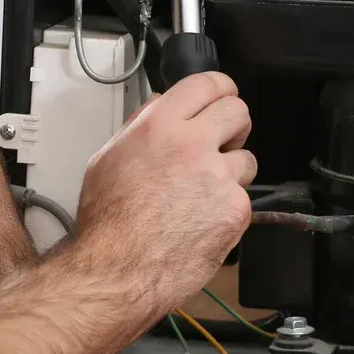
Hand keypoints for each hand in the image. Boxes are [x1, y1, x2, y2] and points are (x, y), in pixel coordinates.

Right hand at [76, 72, 254, 312]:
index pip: (208, 84)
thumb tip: (161, 106)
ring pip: (246, 159)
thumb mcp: (108, 158)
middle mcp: (193, 144)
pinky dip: (227, 210)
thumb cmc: (107, 221)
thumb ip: (141, 127)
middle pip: (238, 112)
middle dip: (234, 125)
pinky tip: (202, 222)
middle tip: (222, 142)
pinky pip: (242, 200)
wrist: (118, 269)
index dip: (221, 88)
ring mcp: (219, 177)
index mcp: (159, 125)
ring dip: (231, 172)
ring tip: (203, 194)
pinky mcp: (236, 209)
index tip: (222, 97)